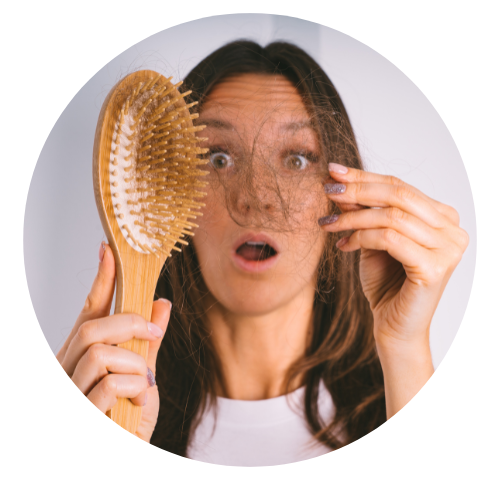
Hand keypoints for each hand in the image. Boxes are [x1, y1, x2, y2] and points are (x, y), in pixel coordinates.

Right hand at [56, 243, 170, 441]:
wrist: (130, 449)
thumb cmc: (128, 421)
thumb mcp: (143, 378)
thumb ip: (149, 343)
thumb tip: (161, 303)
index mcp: (79, 358)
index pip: (88, 313)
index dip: (100, 281)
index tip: (109, 252)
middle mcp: (67, 370)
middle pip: (92, 327)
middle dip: (129, 323)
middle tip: (154, 332)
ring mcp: (71, 390)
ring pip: (99, 352)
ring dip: (134, 361)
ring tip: (145, 381)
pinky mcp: (83, 410)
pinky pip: (108, 384)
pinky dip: (134, 386)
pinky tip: (140, 398)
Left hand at [319, 164, 468, 353]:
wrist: (394, 327)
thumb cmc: (386, 283)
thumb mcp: (371, 239)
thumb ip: (363, 212)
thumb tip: (341, 182)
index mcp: (443, 217)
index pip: (400, 187)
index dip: (364, 177)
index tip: (333, 172)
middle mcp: (452, 230)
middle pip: (399, 195)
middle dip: (357, 190)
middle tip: (328, 190)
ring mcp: (448, 249)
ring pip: (392, 217)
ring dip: (353, 217)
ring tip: (328, 224)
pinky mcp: (435, 267)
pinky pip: (389, 239)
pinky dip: (361, 238)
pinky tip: (343, 246)